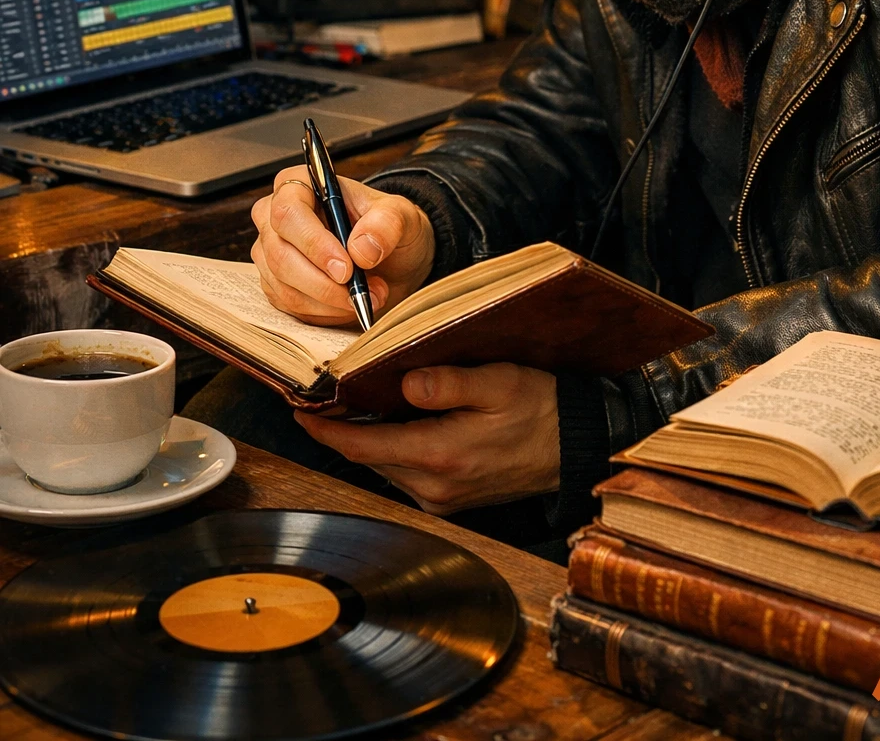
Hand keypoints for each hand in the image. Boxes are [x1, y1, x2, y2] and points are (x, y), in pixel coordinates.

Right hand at [250, 168, 434, 325]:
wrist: (389, 258)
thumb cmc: (386, 227)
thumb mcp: (400, 215)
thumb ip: (387, 223)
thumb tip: (361, 249)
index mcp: (297, 185)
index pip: (289, 213)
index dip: (314, 244)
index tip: (346, 268)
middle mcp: (274, 217)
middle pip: (281, 255)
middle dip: (324, 282)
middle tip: (361, 290)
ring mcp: (270, 253)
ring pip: (285, 287)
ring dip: (330, 301)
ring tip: (367, 295)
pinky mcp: (275, 284)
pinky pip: (290, 306)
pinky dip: (324, 312)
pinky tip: (350, 303)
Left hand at [296, 363, 559, 513]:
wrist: (575, 448)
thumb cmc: (540, 409)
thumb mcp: (498, 382)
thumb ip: (448, 383)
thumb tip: (404, 384)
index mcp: (440, 456)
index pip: (362, 447)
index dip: (325, 430)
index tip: (300, 411)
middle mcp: (434, 487)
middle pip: (368, 458)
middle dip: (342, 430)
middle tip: (323, 397)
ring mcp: (442, 498)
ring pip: (385, 466)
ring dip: (367, 440)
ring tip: (353, 404)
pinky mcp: (451, 499)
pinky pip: (406, 472)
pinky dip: (392, 449)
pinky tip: (394, 423)